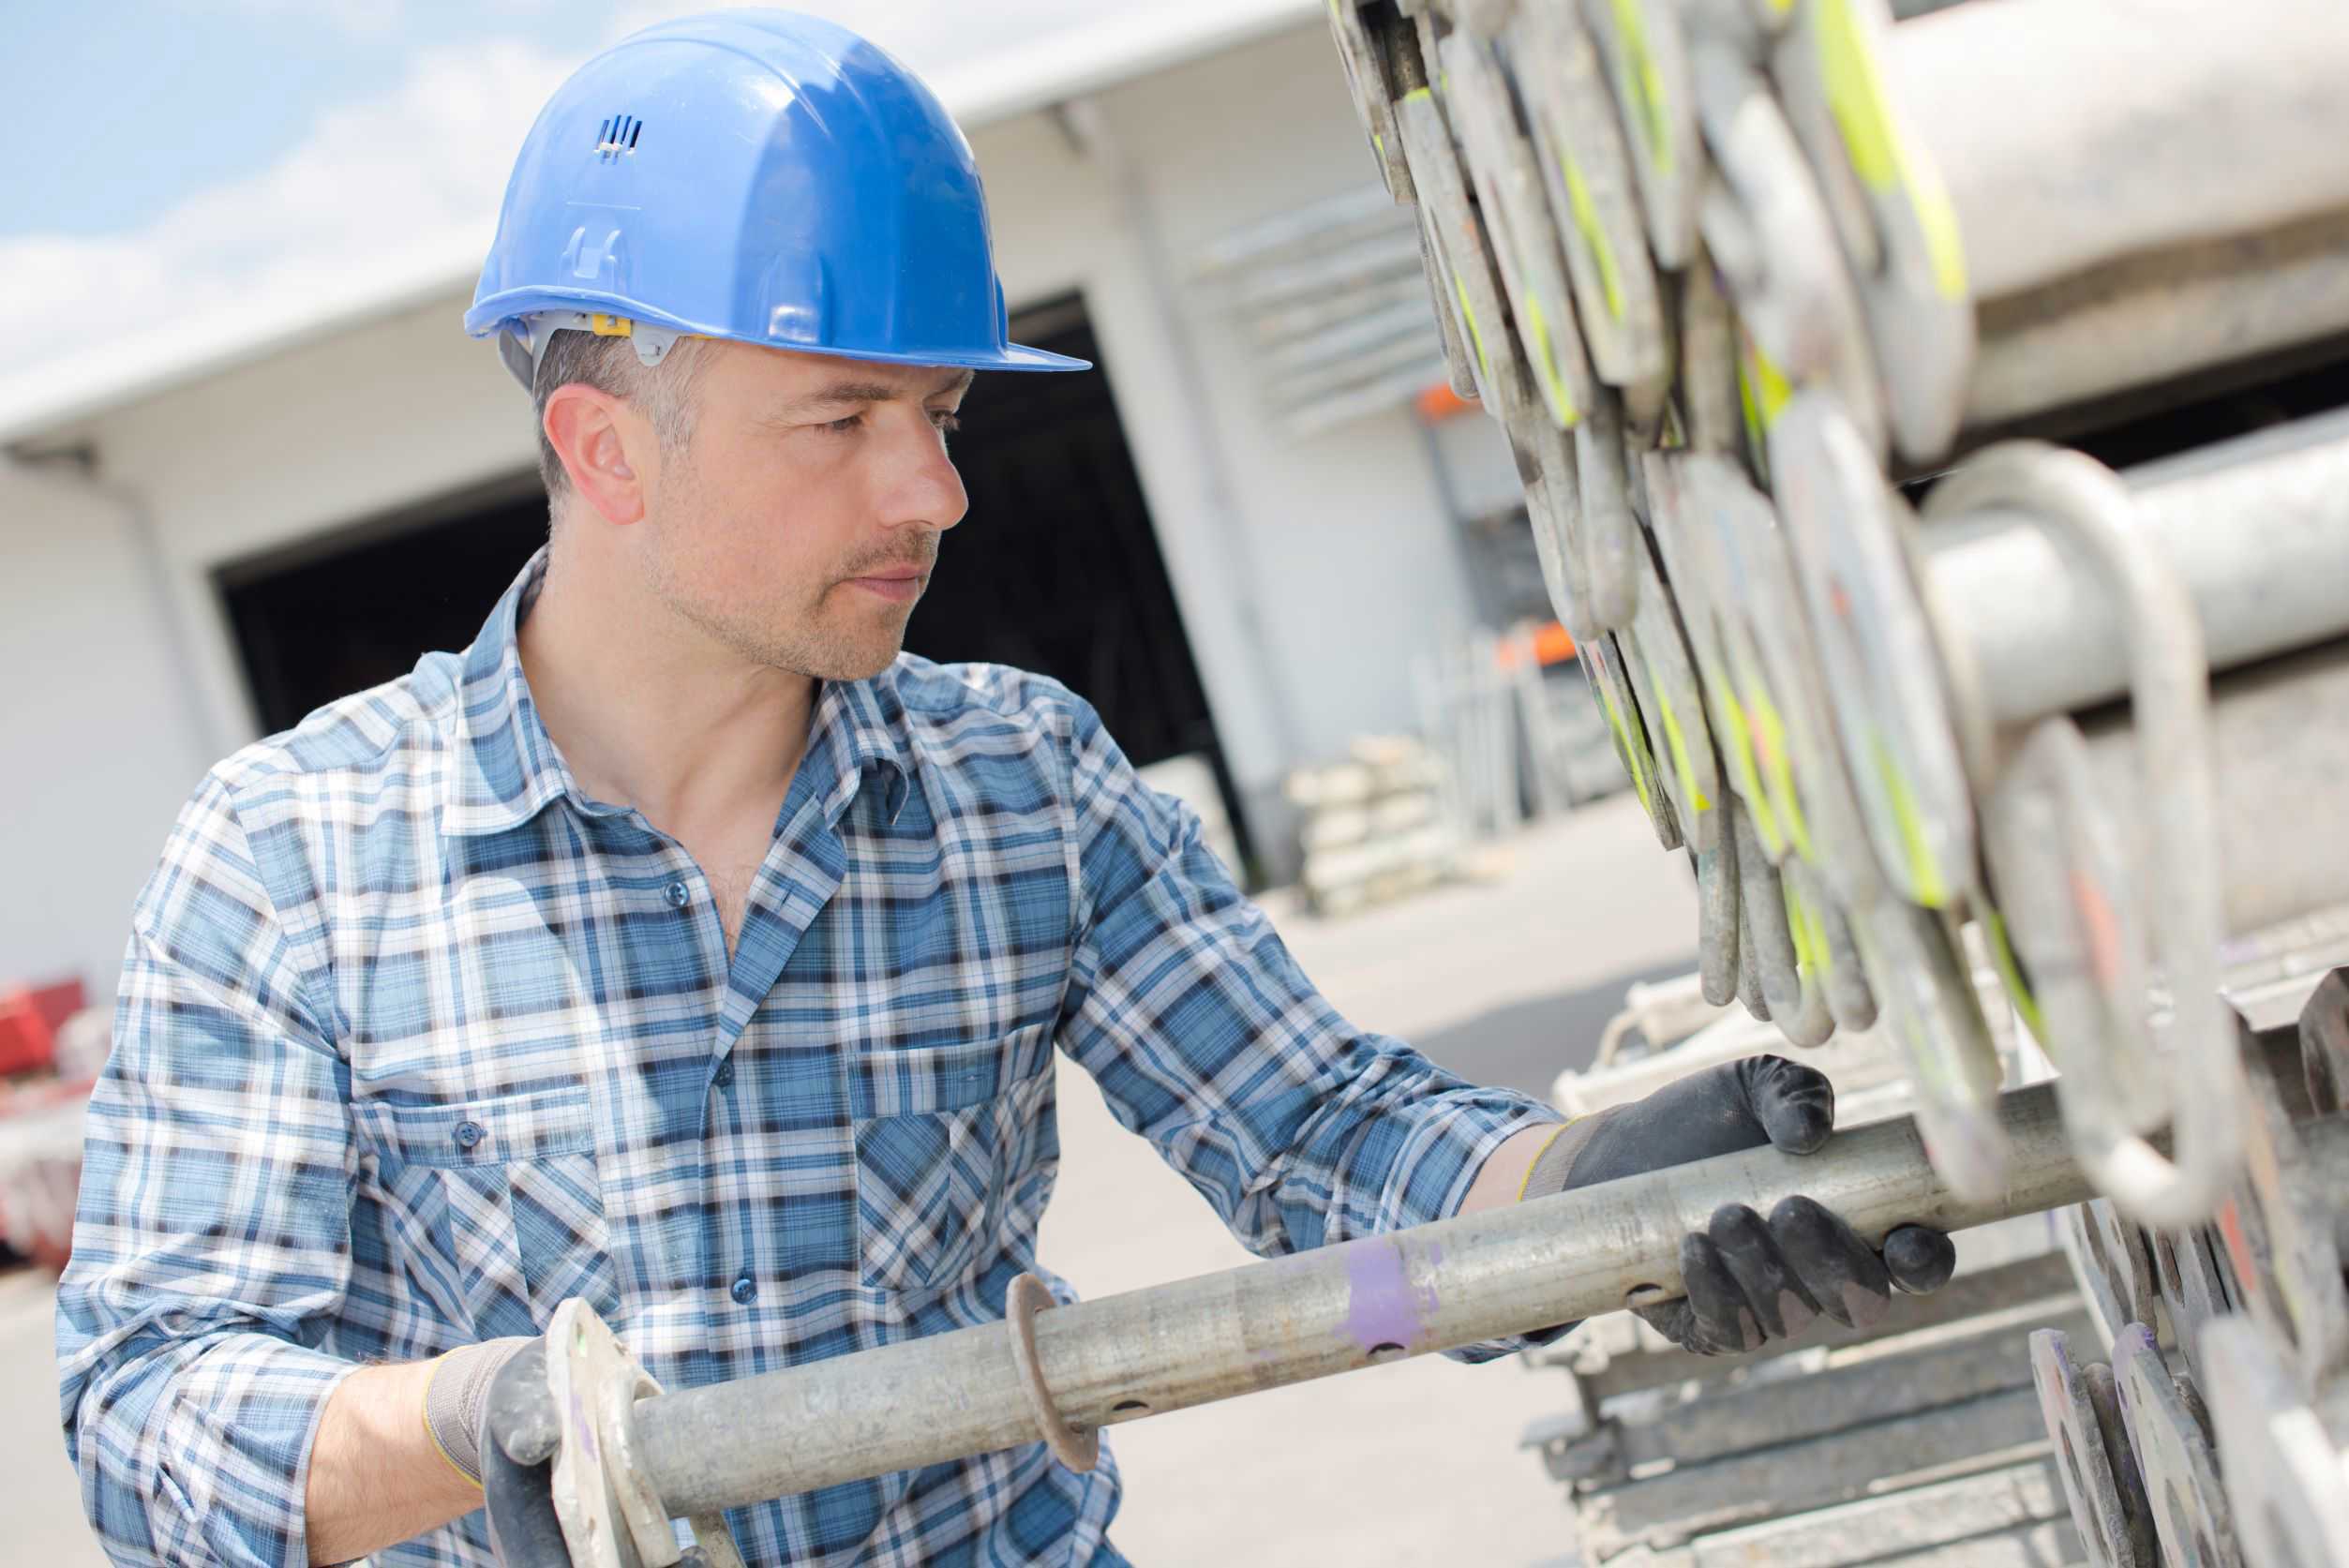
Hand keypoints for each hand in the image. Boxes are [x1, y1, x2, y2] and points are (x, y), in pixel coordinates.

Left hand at [1527, 1055, 1954, 1354]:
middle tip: (1791, 1209)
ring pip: (1793, 1317)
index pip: (1918, 1259)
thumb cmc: (1709, 1119)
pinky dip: (1717, 1295)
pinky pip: (1731, 1333)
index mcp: (1862, 1221)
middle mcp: (1825, 1274)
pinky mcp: (1714, 1326)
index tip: (1905, 1237)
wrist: (1622, 1151)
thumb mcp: (1754, 1085)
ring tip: (1726, 1214)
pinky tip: (1693, 1247)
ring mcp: (1773, 1305)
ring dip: (1764, 1271)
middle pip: (1862, 1301)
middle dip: (1833, 1263)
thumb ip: (1795, 1093)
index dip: (1924, 1260)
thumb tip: (1810, 1133)